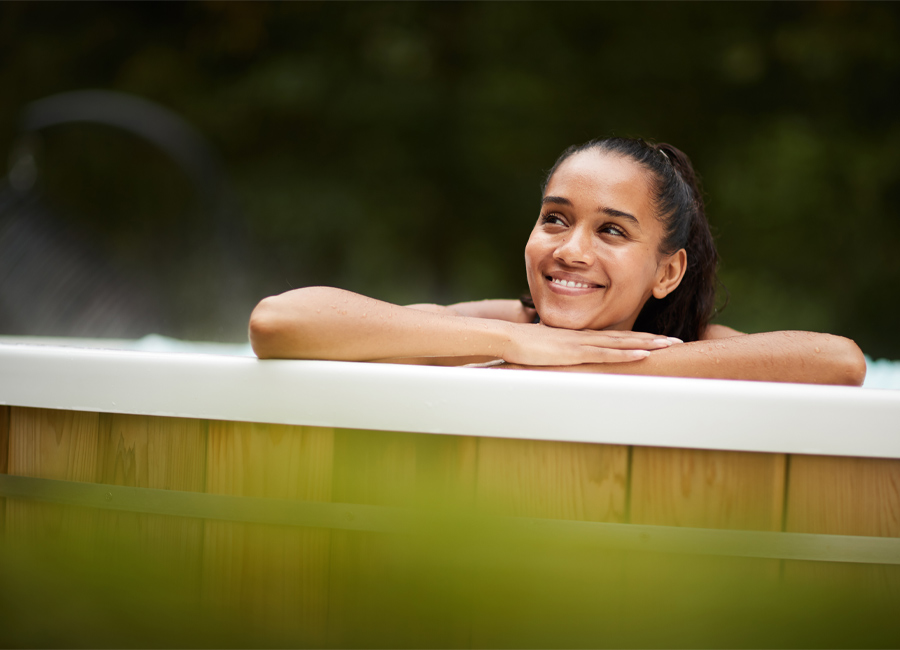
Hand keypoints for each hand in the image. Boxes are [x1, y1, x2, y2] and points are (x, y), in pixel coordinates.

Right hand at [501, 323, 680, 365]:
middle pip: (626, 338)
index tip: (657, 340)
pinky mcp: (575, 352)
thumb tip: (562, 360)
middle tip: (676, 342)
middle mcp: (586, 337)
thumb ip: (559, 354)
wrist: (508, 338)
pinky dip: (626, 354)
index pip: (615, 337)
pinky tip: (643, 355)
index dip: (637, 338)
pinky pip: (606, 354)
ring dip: (647, 345)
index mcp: (581, 337)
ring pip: (622, 344)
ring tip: (670, 345)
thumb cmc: (522, 346)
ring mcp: (582, 343)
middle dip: (652, 340)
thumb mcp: (547, 351)